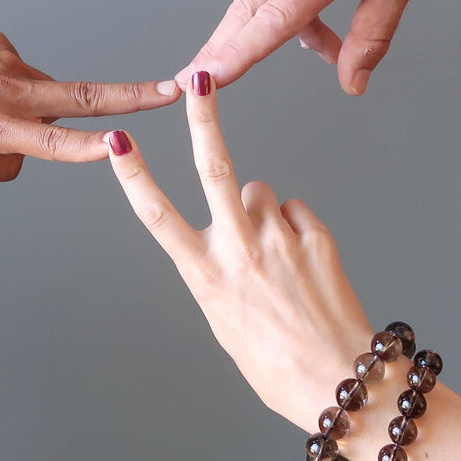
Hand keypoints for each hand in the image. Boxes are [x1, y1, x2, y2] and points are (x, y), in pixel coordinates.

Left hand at [0, 29, 179, 184]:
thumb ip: (2, 167)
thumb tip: (32, 148)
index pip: (52, 143)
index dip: (88, 148)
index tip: (122, 145)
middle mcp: (6, 92)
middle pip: (81, 97)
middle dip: (131, 96)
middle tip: (172, 90)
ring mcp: (6, 62)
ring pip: (43, 94)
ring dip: (33, 107)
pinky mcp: (0, 43)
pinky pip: (20, 75)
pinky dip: (9, 87)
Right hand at [106, 71, 372, 425]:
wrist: (342, 382)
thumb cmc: (274, 362)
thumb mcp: (225, 320)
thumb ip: (219, 266)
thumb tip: (234, 219)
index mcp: (206, 276)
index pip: (157, 216)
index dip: (133, 176)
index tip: (118, 142)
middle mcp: (239, 250)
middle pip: (215, 167)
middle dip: (203, 117)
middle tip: (199, 78)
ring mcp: (280, 240)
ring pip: (259, 191)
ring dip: (260, 209)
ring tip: (274, 253)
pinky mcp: (316, 237)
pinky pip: (295, 211)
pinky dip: (293, 227)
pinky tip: (301, 262)